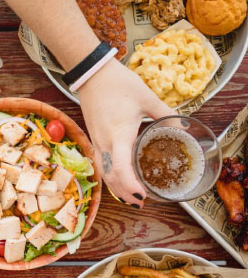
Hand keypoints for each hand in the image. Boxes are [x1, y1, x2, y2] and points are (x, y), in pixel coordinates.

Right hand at [77, 59, 174, 207]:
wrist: (92, 74)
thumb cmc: (119, 84)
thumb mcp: (147, 98)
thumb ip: (166, 114)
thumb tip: (184, 129)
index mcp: (119, 134)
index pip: (121, 168)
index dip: (131, 186)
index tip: (143, 196)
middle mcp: (105, 143)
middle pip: (111, 178)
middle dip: (125, 194)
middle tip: (142, 202)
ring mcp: (96, 143)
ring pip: (103, 173)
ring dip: (116, 188)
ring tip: (132, 196)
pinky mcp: (94, 140)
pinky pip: (100, 165)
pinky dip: (110, 176)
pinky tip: (120, 179)